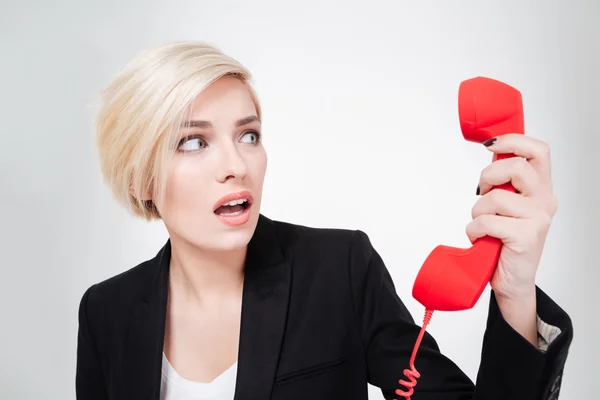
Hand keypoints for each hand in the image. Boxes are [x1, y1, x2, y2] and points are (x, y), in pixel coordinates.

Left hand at [467, 134, 557, 301]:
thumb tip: (493, 150)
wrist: (513, 281)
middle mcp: (545, 200)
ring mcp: (538, 218)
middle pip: (515, 166)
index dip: (513, 141)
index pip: (538, 151)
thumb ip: (505, 181)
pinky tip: (480, 239)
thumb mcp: (507, 205)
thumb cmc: (505, 241)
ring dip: (477, 211)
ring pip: (496, 197)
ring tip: (482, 225)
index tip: (490, 145)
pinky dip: (474, 230)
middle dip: (487, 177)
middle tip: (482, 194)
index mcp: (541, 189)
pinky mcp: (526, 236)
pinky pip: (487, 221)